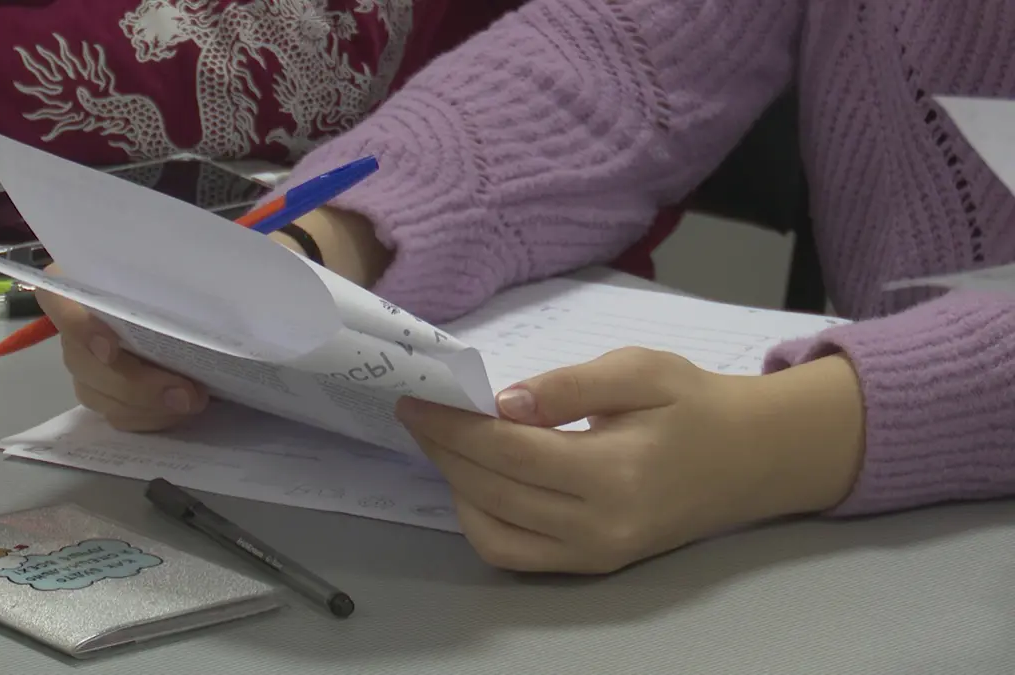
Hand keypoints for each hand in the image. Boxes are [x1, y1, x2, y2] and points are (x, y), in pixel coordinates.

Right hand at [35, 264, 207, 431]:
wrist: (199, 314)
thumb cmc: (184, 281)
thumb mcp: (180, 269)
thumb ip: (175, 278)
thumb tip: (201, 289)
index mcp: (83, 280)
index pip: (56, 297)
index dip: (78, 326)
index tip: (111, 349)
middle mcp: (75, 322)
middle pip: (81, 359)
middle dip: (135, 382)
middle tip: (184, 391)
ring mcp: (85, 361)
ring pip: (98, 393)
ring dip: (147, 405)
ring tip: (193, 401)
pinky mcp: (103, 392)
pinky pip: (117, 414)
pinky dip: (150, 417)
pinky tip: (180, 410)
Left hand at [395, 347, 864, 573]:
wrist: (752, 457)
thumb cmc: (695, 404)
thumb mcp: (639, 370)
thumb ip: (568, 385)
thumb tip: (504, 402)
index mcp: (614, 473)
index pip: (508, 452)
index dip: (454, 427)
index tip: (417, 400)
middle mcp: (599, 527)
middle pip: (492, 491)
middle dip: (444, 451)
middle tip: (419, 414)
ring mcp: (594, 554)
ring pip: (493, 532)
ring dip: (456, 487)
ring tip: (443, 443)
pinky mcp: (593, 563)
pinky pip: (515, 553)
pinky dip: (481, 520)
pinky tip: (474, 482)